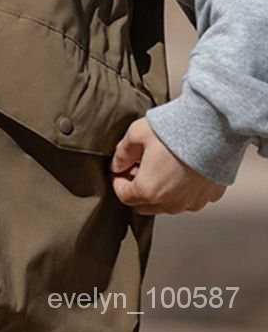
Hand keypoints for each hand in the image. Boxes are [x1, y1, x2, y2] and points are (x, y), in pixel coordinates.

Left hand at [110, 117, 225, 214]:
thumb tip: (117, 164)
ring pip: (168, 204)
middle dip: (137, 188)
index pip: (124, 196)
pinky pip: (190, 197)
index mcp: (149, 190)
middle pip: (145, 204)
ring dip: (160, 190)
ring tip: (160, 166)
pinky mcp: (210, 195)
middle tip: (137, 167)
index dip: (117, 181)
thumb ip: (122, 153)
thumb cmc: (175, 130)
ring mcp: (193, 201)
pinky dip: (182, 188)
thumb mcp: (136, 134)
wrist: (214, 127)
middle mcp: (172, 203)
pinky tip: (181, 168)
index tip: (119, 170)